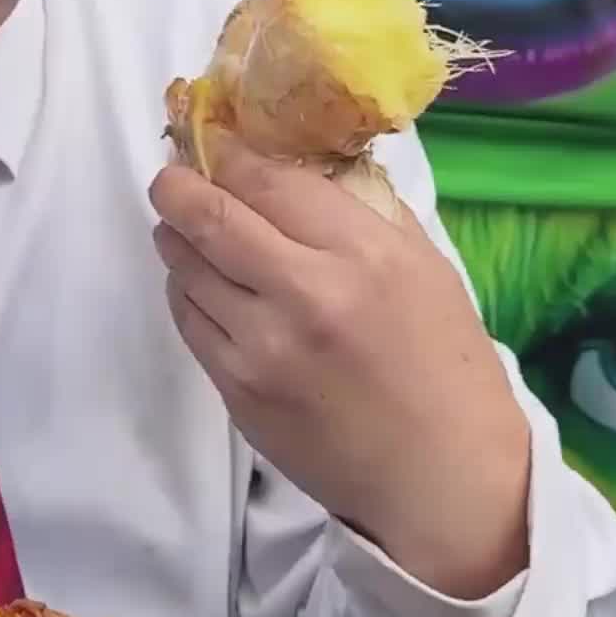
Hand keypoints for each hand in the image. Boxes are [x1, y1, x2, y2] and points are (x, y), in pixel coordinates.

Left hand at [148, 131, 532, 600]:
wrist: (441, 476)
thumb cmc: (445, 364)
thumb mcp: (425, 267)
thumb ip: (363, 210)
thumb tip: (299, 163)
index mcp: (362, 254)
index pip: (267, 181)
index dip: (227, 153)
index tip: (213, 141)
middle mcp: (304, 294)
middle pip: (210, 217)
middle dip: (177, 186)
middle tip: (170, 176)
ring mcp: (262, 348)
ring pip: (186, 269)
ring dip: (176, 239)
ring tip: (182, 228)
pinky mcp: (237, 392)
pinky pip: (189, 321)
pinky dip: (186, 292)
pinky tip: (201, 284)